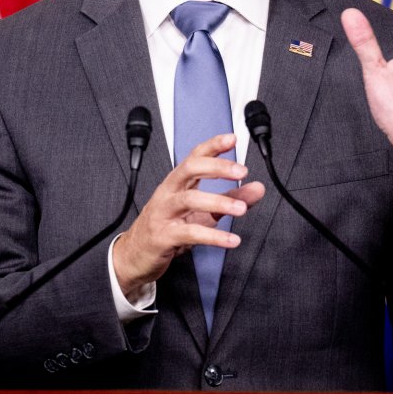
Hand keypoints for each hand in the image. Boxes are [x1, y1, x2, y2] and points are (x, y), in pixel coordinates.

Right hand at [112, 133, 265, 297]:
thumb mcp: (203, 212)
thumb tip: (257, 188)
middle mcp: (169, 193)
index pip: (195, 156)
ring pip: (190, 199)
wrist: (135, 254)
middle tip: (241, 171)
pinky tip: (231, 240)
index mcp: (177, 183)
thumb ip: (231, 198)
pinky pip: (189, 233)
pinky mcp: (163, 236)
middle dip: (217, 167)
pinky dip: (213, 236)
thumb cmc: (167, 227)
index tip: (232, 138)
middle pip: (190, 169)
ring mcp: (164, 213)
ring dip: (219, 202)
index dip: (213, 145)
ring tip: (241, 209)